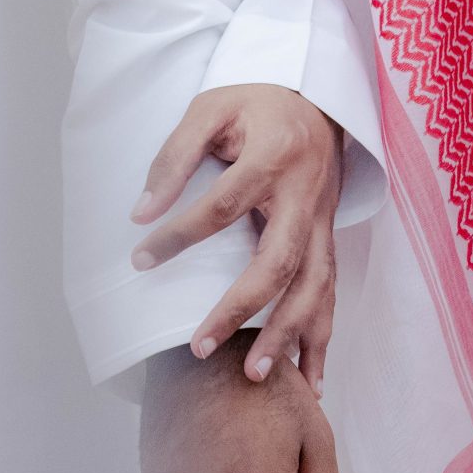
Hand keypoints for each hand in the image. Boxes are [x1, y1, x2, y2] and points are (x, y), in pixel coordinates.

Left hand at [130, 85, 341, 391]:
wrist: (317, 94)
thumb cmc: (256, 102)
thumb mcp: (211, 107)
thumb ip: (176, 155)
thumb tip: (141, 213)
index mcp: (275, 155)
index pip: (223, 205)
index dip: (179, 235)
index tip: (141, 258)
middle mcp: (306, 193)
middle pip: (279, 259)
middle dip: (242, 308)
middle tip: (200, 347)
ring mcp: (324, 218)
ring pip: (315, 285)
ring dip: (288, 333)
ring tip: (254, 374)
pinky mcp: (330, 236)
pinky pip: (331, 291)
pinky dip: (322, 336)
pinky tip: (311, 378)